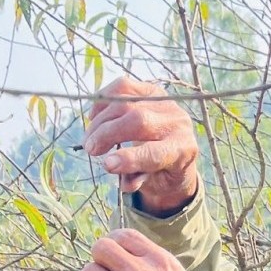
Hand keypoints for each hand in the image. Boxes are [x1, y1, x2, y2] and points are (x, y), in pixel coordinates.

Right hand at [82, 77, 198, 216]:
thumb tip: (115, 173)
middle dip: (108, 134)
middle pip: (139, 121)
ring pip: (127, 102)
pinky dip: (104, 100)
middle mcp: (178, 123)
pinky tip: (94, 116)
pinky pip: (124, 87)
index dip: (129, 159)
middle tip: (90, 149)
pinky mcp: (154, 90)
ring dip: (101, 120)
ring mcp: (167, 103)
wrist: (178, 149)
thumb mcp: (155, 183)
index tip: (106, 165)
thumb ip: (137, 179)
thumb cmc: (163, 172)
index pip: (155, 154)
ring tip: (89, 138)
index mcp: (181, 150)